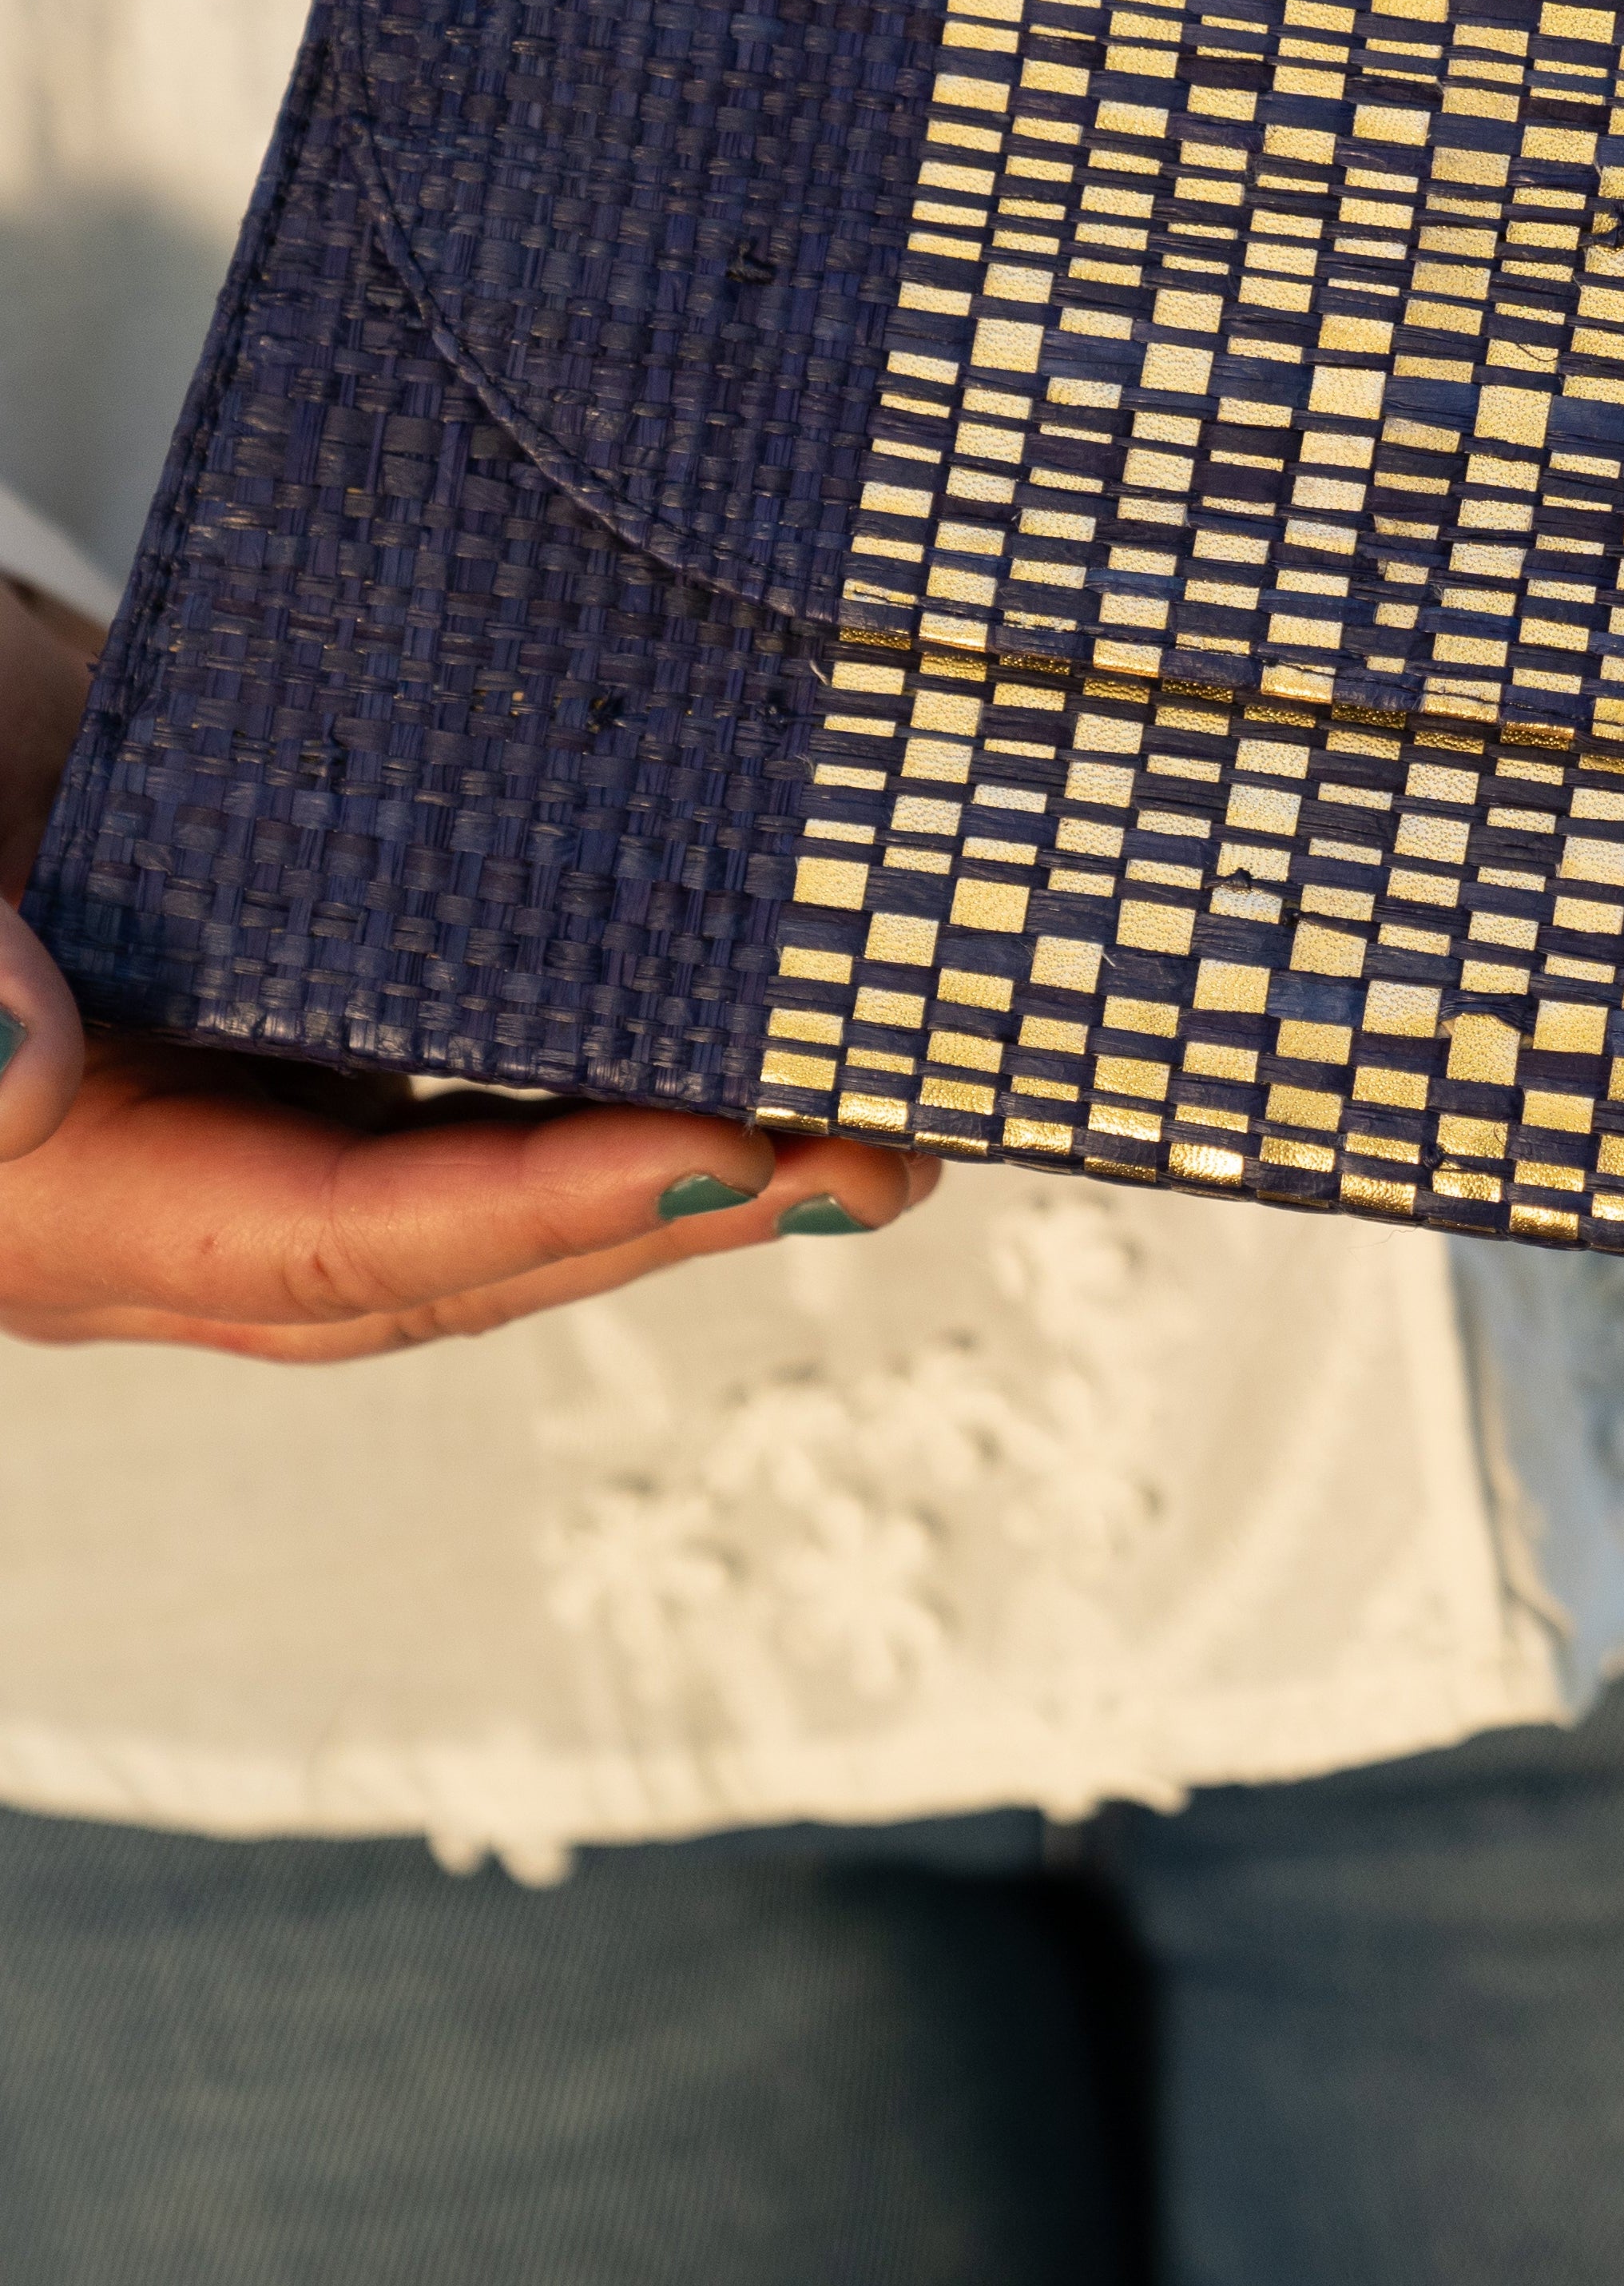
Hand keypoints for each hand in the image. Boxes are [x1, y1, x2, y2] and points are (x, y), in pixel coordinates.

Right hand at [0, 578, 937, 1359]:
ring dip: (695, 1164)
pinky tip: (763, 1034)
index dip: (540, 1207)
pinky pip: (492, 1083)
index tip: (728, 1148)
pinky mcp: (324, 1037)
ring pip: (507, 1182)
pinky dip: (627, 1069)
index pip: (346, 1243)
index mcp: (83, 1207)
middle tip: (874, 1157)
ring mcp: (266, 1125)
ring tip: (876, 1119)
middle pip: (472, 1251)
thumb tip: (22, 1069)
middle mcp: (192, 1199)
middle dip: (680, 1214)